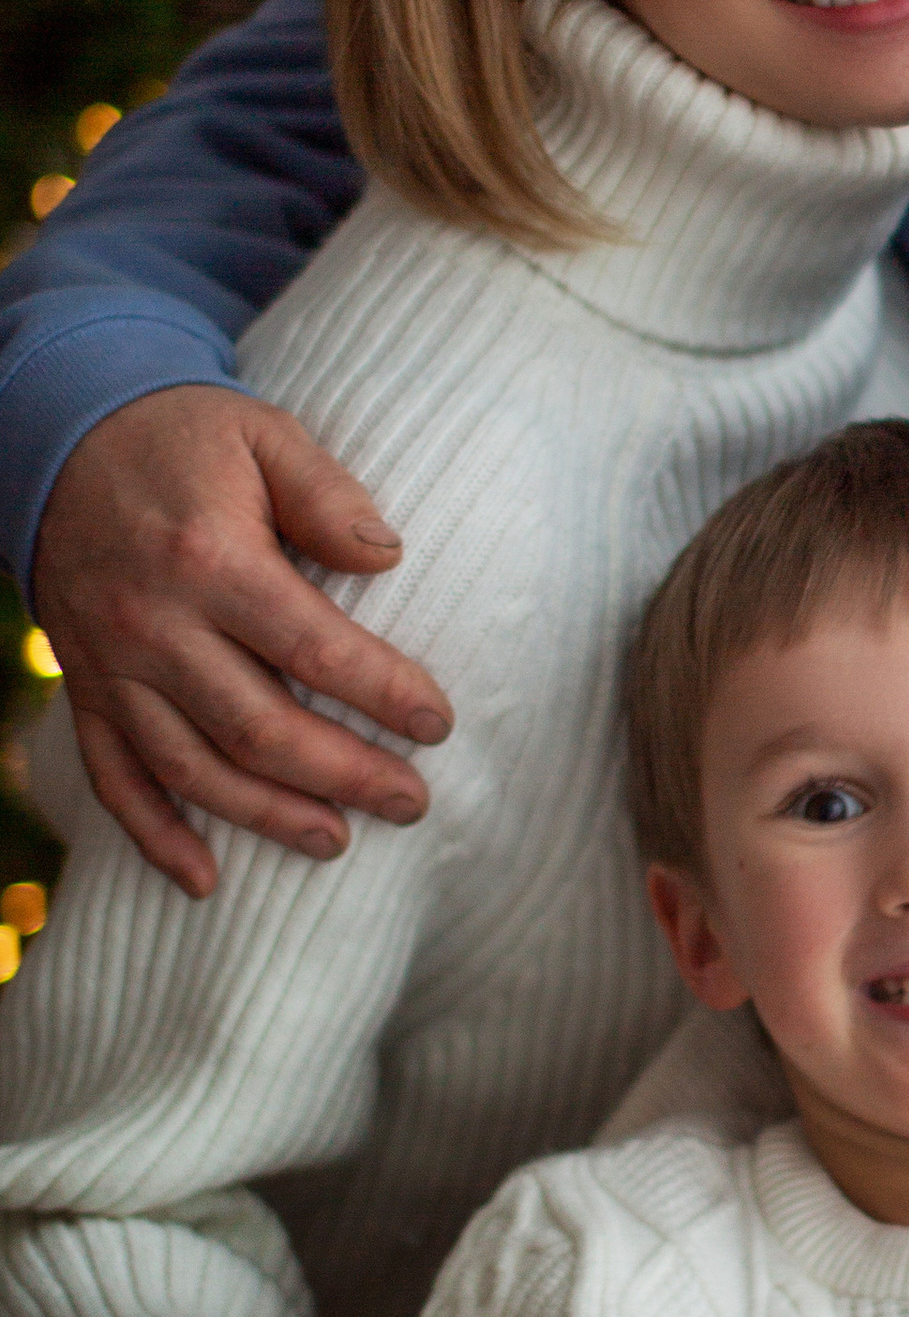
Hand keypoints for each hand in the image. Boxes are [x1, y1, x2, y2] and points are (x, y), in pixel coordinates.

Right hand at [30, 382, 451, 895]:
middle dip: (342, 774)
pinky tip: (204, 879)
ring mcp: (111, 665)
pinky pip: (113, 776)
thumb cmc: (185, 439)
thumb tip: (389, 554)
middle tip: (411, 801)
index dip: (382, 692)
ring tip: (337, 843)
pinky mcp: (85, 688)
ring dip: (266, 816)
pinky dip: (154, 833)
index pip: (312, 647)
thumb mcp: (264, 436)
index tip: (437, 724)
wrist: (62, 438)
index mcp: (209, 560)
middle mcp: (153, 625)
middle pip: (257, 726)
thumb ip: (327, 494)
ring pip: (191, 767)